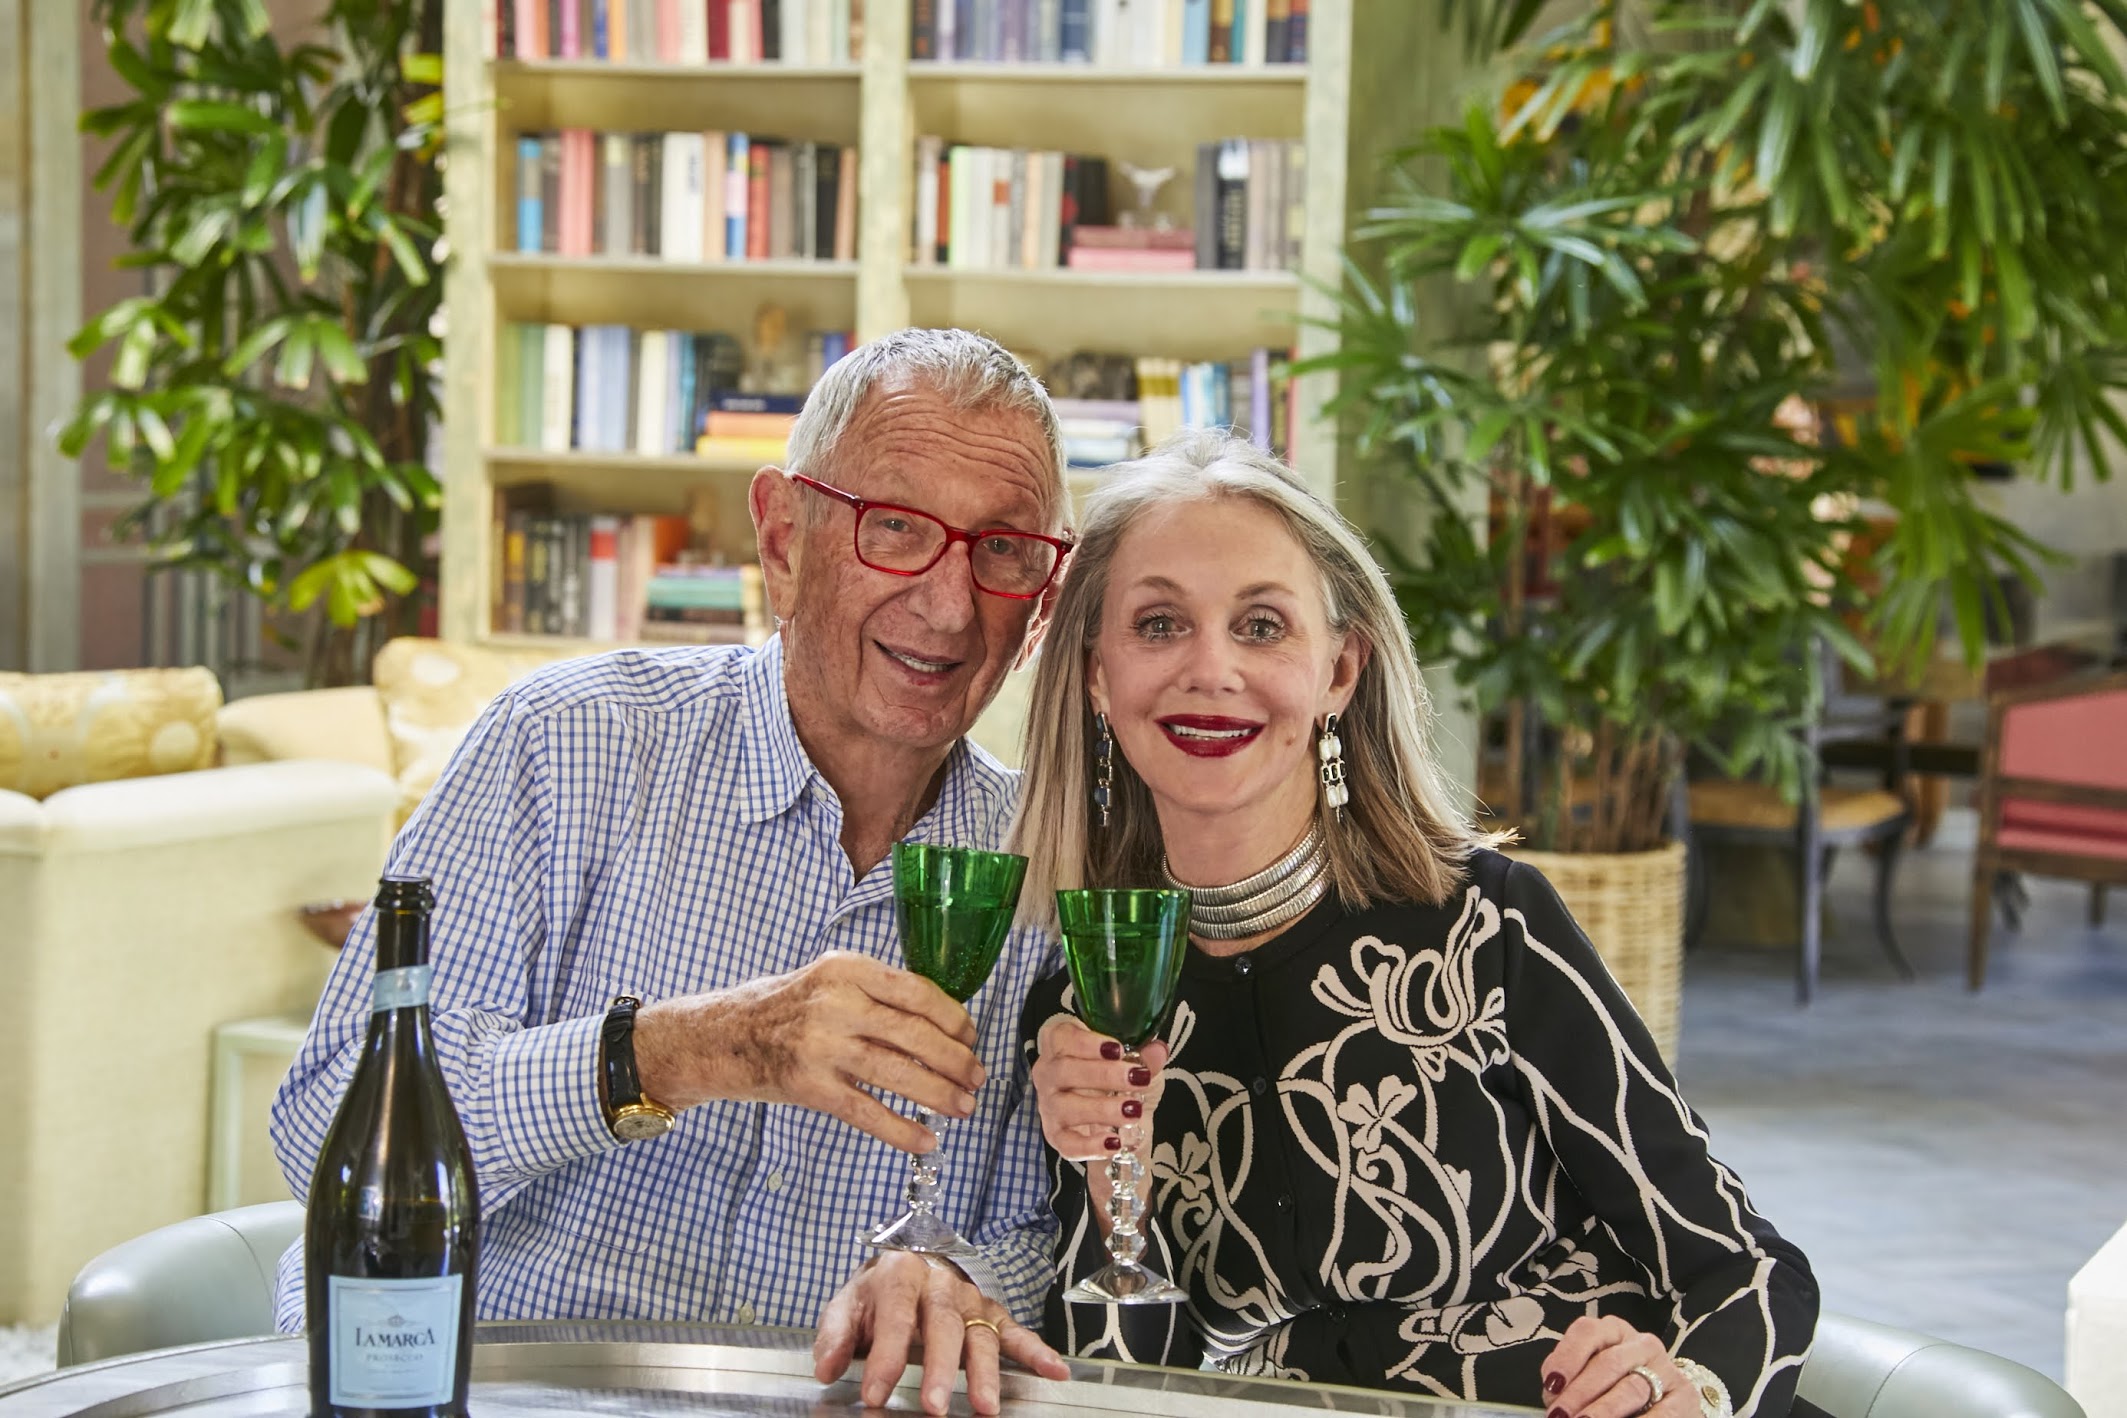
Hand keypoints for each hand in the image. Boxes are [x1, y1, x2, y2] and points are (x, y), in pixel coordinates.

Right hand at [635, 951, 983, 1153]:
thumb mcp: (828, 979)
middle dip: (955, 1059)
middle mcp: (835, 1003)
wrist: (720, 1036)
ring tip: (964, 1107)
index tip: (971, 1036)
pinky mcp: (809, 1087)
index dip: (954, 1018)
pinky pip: (867, 1112)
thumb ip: (876, 994)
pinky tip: (925, 1139)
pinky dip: (901, 1129)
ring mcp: (821, 1047)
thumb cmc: (782, 1006)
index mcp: (846, 968)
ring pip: (897, 1073)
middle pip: (914, 1034)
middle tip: (977, 1076)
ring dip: (938, 1093)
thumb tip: (939, 1025)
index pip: (917, 992)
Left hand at [813, 1252, 1070, 1416]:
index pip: (894, 1318)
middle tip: (933, 1407)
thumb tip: (827, 1369)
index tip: (875, 1393)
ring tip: (985, 1407)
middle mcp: (941, 1283)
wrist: (908, 1261)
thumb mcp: (847, 1303)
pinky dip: (1036, 1352)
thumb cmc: (877, 1292)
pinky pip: (1016, 1332)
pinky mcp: (991, 1312)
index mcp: (901, 1274)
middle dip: (938, 1369)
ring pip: (979, 1335)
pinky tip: (1054, 1370)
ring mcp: (971, 1298)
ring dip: (984, 1372)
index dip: (885, 1357)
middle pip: (943, 1326)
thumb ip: (835, 1335)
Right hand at [1030, 1014, 1169, 1159]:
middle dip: (1104, 1074)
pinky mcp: (1055, 1136)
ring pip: (1065, 1107)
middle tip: (1137, 1078)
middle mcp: (1048, 1072)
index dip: (1086, 1042)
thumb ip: (1144, 1057)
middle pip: (1064, 1070)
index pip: (1062, 1036)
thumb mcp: (1136, 1065)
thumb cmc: (1119, 1081)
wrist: (1114, 1122)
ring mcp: (1049, 1105)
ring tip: (1133, 1111)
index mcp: (1061, 1044)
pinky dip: (1090, 1146)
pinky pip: (1067, 1143)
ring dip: (1101, 1109)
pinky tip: (1114, 1142)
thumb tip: (1157, 1050)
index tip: (1118, 1050)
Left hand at [1539, 1316, 1692, 1417]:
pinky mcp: (1684, 1396)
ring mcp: (1665, 1369)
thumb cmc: (1614, 1386)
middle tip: (1561, 1415)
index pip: (1587, 1333)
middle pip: (1608, 1363)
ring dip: (1604, 1410)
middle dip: (1580, 1393)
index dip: (1567, 1358)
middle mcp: (1641, 1344)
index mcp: (1612, 1331)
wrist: (1663, 1403)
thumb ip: (1569, 1381)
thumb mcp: (1589, 1376)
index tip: (1551, 1385)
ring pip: (1632, 1388)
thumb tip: (1553, 1398)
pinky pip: (1661, 1413)